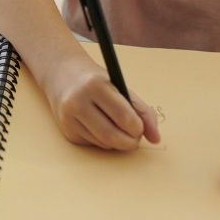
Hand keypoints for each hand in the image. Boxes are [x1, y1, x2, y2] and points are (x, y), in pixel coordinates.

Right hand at [43, 51, 160, 150]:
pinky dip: (104, 141)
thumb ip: (142, 111)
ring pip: (104, 143)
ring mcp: (69, 117)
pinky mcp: (66, 130)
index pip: (124, 117)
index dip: (138, 128)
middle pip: (112, 136)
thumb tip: (156, 138)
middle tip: (135, 138)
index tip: (140, 126)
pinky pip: (94, 144)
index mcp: (95, 85)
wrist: (62, 75)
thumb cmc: (96, 81)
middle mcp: (78, 101)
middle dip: (130, 142)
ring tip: (120, 130)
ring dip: (118, 142)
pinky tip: (101, 127)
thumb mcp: (120, 87)